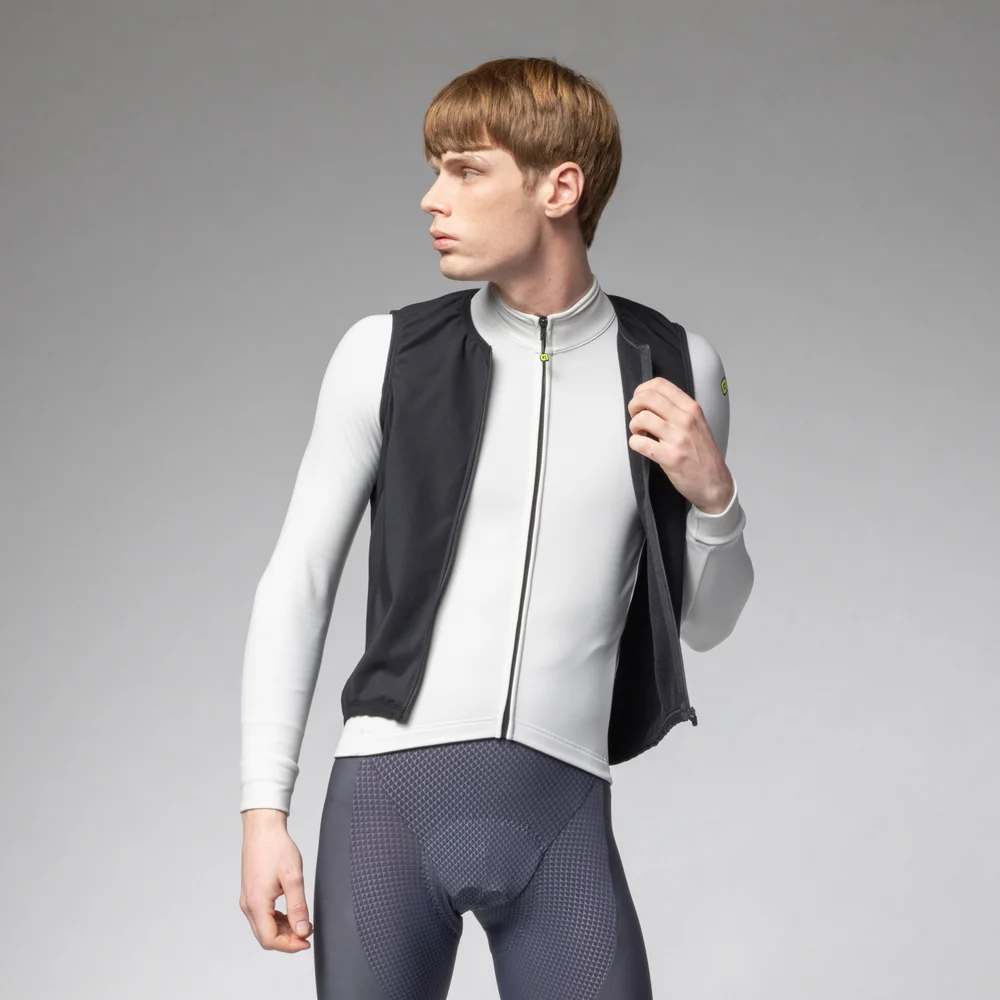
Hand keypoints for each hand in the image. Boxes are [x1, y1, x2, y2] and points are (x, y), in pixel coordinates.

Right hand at [240, 810, 312, 952]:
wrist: (263, 828)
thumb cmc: (276, 848)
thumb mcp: (293, 877)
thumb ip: (298, 907)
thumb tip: (301, 931)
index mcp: (257, 903)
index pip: (270, 940)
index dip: (290, 946)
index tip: (307, 941)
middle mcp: (248, 905)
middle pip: (265, 937)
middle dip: (287, 940)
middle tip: (306, 933)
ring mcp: (248, 899)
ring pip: (263, 927)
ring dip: (283, 930)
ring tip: (302, 922)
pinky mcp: (251, 893)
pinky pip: (262, 915)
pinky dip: (277, 920)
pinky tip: (291, 913)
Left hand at [627, 376, 733, 513]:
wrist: (715, 482)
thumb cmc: (703, 454)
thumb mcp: (697, 423)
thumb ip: (678, 410)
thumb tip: (650, 400)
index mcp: (691, 409)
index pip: (660, 384)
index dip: (642, 390)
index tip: (639, 400)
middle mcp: (686, 420)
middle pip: (647, 397)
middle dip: (634, 405)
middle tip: (635, 416)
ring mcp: (678, 439)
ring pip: (642, 418)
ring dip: (633, 426)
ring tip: (639, 433)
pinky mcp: (670, 457)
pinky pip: (640, 443)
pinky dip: (634, 443)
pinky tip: (641, 445)